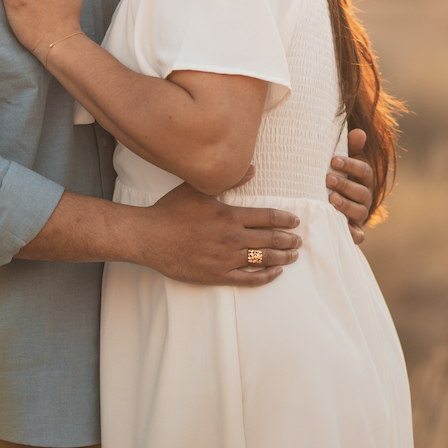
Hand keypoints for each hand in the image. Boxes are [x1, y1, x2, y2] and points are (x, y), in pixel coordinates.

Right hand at [141, 183, 300, 285]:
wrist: (149, 237)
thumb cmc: (171, 211)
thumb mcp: (198, 189)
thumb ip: (229, 180)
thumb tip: (252, 168)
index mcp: (230, 216)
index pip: (268, 217)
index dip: (286, 220)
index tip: (295, 221)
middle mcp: (232, 238)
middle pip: (271, 240)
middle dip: (289, 240)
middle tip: (298, 241)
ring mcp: (226, 259)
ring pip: (264, 260)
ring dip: (283, 258)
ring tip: (293, 256)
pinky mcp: (217, 275)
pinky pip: (248, 279)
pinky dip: (266, 277)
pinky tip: (276, 273)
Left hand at [328, 128, 374, 245]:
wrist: (341, 202)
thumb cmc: (341, 176)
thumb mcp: (347, 161)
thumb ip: (352, 148)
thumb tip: (358, 132)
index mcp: (365, 178)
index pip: (363, 170)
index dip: (350, 165)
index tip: (333, 160)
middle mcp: (366, 196)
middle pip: (361, 192)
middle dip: (345, 185)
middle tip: (328, 179)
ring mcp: (361, 214)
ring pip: (359, 211)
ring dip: (346, 205)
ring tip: (330, 199)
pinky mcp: (355, 229)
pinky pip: (357, 234)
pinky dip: (353, 234)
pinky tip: (344, 230)